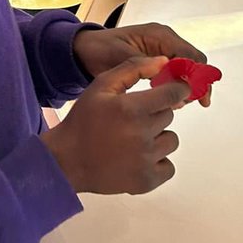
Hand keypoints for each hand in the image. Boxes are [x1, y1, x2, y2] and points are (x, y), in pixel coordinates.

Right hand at [41, 56, 189, 194]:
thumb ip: (134, 68)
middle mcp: (142, 134)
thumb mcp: (102, 86)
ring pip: (171, 141)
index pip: (172, 94)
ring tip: (133, 140)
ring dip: (158, 138)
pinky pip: (168, 167)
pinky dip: (157, 162)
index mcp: (131, 108)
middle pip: (168, 116)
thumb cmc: (84, 121)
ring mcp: (145, 160)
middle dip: (154, 114)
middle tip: (132, 120)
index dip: (176, 90)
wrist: (66, 161)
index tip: (172, 91)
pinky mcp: (146, 181)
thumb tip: (164, 61)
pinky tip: (138, 158)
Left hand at [73, 22, 207, 98]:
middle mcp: (165, 41)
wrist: (85, 50)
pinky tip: (169, 101)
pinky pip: (173, 74)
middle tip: (189, 103)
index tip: (198, 96)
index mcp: (160, 35)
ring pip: (185, 70)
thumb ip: (143, 65)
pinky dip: (174, 87)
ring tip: (177, 104)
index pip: (191, 55)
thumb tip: (166, 75)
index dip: (198, 75)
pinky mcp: (156, 62)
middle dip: (194, 83)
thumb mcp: (119, 56)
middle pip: (192, 63)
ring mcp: (162, 51)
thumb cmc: (100, 48)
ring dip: (184, 87)